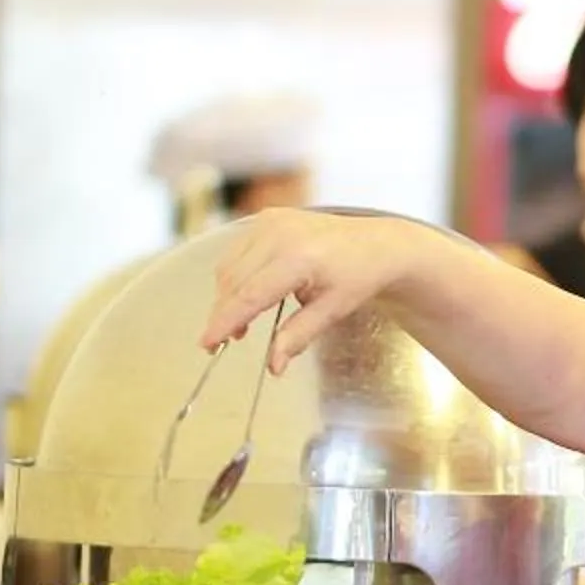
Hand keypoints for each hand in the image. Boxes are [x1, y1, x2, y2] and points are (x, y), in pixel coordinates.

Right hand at [202, 209, 440, 369]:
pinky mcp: (267, 217)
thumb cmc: (358, 278)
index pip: (249, 295)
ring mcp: (271, 221)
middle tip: (225, 342)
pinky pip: (237, 252)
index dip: (225, 321)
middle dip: (225, 314)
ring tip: (242, 325)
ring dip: (228, 297)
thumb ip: (298, 336)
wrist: (376, 245)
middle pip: (233, 281)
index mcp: (299, 257)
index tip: (207, 343)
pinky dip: (236, 277)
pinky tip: (249, 297)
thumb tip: (273, 366)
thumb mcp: (333, 311)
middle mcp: (280, 233)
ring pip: (229, 266)